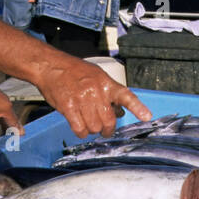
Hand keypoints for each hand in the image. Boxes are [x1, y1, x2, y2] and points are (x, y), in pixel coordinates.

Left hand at [0, 70, 24, 146]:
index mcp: (6, 109)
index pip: (15, 125)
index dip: (17, 135)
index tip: (19, 143)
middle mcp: (5, 104)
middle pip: (11, 121)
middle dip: (10, 132)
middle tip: (12, 143)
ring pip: (4, 116)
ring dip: (4, 125)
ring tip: (3, 135)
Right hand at [34, 53, 151, 139]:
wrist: (51, 66)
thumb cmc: (74, 71)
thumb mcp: (97, 75)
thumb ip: (108, 92)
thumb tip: (118, 110)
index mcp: (105, 83)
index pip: (125, 95)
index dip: (137, 107)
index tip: (147, 116)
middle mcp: (96, 92)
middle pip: (108, 121)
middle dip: (107, 129)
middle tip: (105, 130)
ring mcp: (81, 100)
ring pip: (94, 127)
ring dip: (92, 130)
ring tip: (88, 124)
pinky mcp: (68, 107)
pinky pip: (79, 128)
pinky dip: (81, 132)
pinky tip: (80, 127)